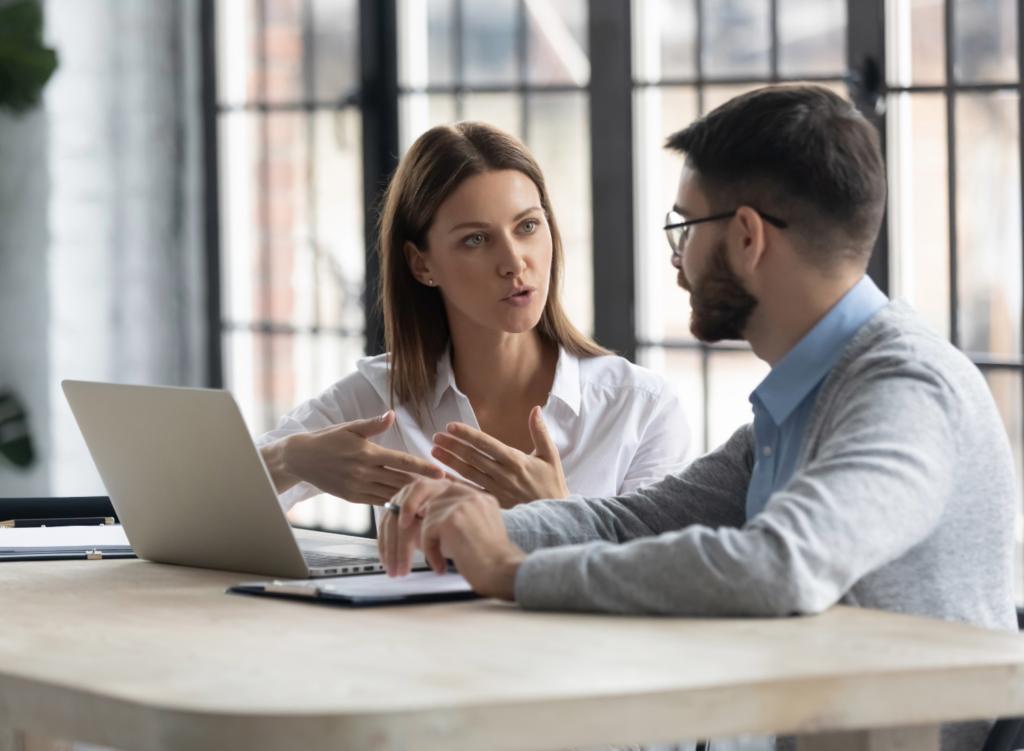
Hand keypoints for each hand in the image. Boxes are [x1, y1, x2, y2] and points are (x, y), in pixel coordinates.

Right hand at [260, 412, 444, 504]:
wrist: (301, 459)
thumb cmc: (329, 439)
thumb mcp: (350, 427)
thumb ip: (373, 424)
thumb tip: (392, 414)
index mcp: (368, 453)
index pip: (402, 461)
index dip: (423, 468)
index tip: (441, 473)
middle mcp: (364, 472)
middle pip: (401, 481)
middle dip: (425, 486)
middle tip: (447, 490)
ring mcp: (359, 487)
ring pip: (392, 494)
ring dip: (413, 498)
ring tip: (434, 501)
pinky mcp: (354, 498)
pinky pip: (379, 502)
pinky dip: (396, 504)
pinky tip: (411, 507)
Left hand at [378, 479, 524, 599]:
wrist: (504, 574)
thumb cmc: (488, 560)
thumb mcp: (469, 529)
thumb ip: (449, 516)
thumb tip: (417, 516)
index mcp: (475, 494)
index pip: (437, 486)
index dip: (417, 501)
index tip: (407, 517)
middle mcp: (470, 493)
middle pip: (423, 490)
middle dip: (406, 511)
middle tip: (400, 531)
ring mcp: (462, 503)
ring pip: (424, 516)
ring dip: (422, 541)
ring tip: (434, 561)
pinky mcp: (453, 518)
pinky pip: (426, 532)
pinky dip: (430, 552)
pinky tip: (441, 566)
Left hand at [430, 406, 568, 507]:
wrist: (555, 516)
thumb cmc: (552, 483)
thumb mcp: (551, 456)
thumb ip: (540, 432)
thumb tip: (536, 409)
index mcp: (516, 460)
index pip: (487, 444)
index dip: (468, 434)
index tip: (451, 426)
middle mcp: (504, 475)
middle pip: (473, 457)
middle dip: (453, 445)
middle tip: (436, 436)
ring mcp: (497, 490)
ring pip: (469, 473)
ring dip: (450, 461)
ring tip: (434, 450)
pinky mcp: (493, 503)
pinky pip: (470, 492)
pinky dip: (455, 485)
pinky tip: (441, 477)